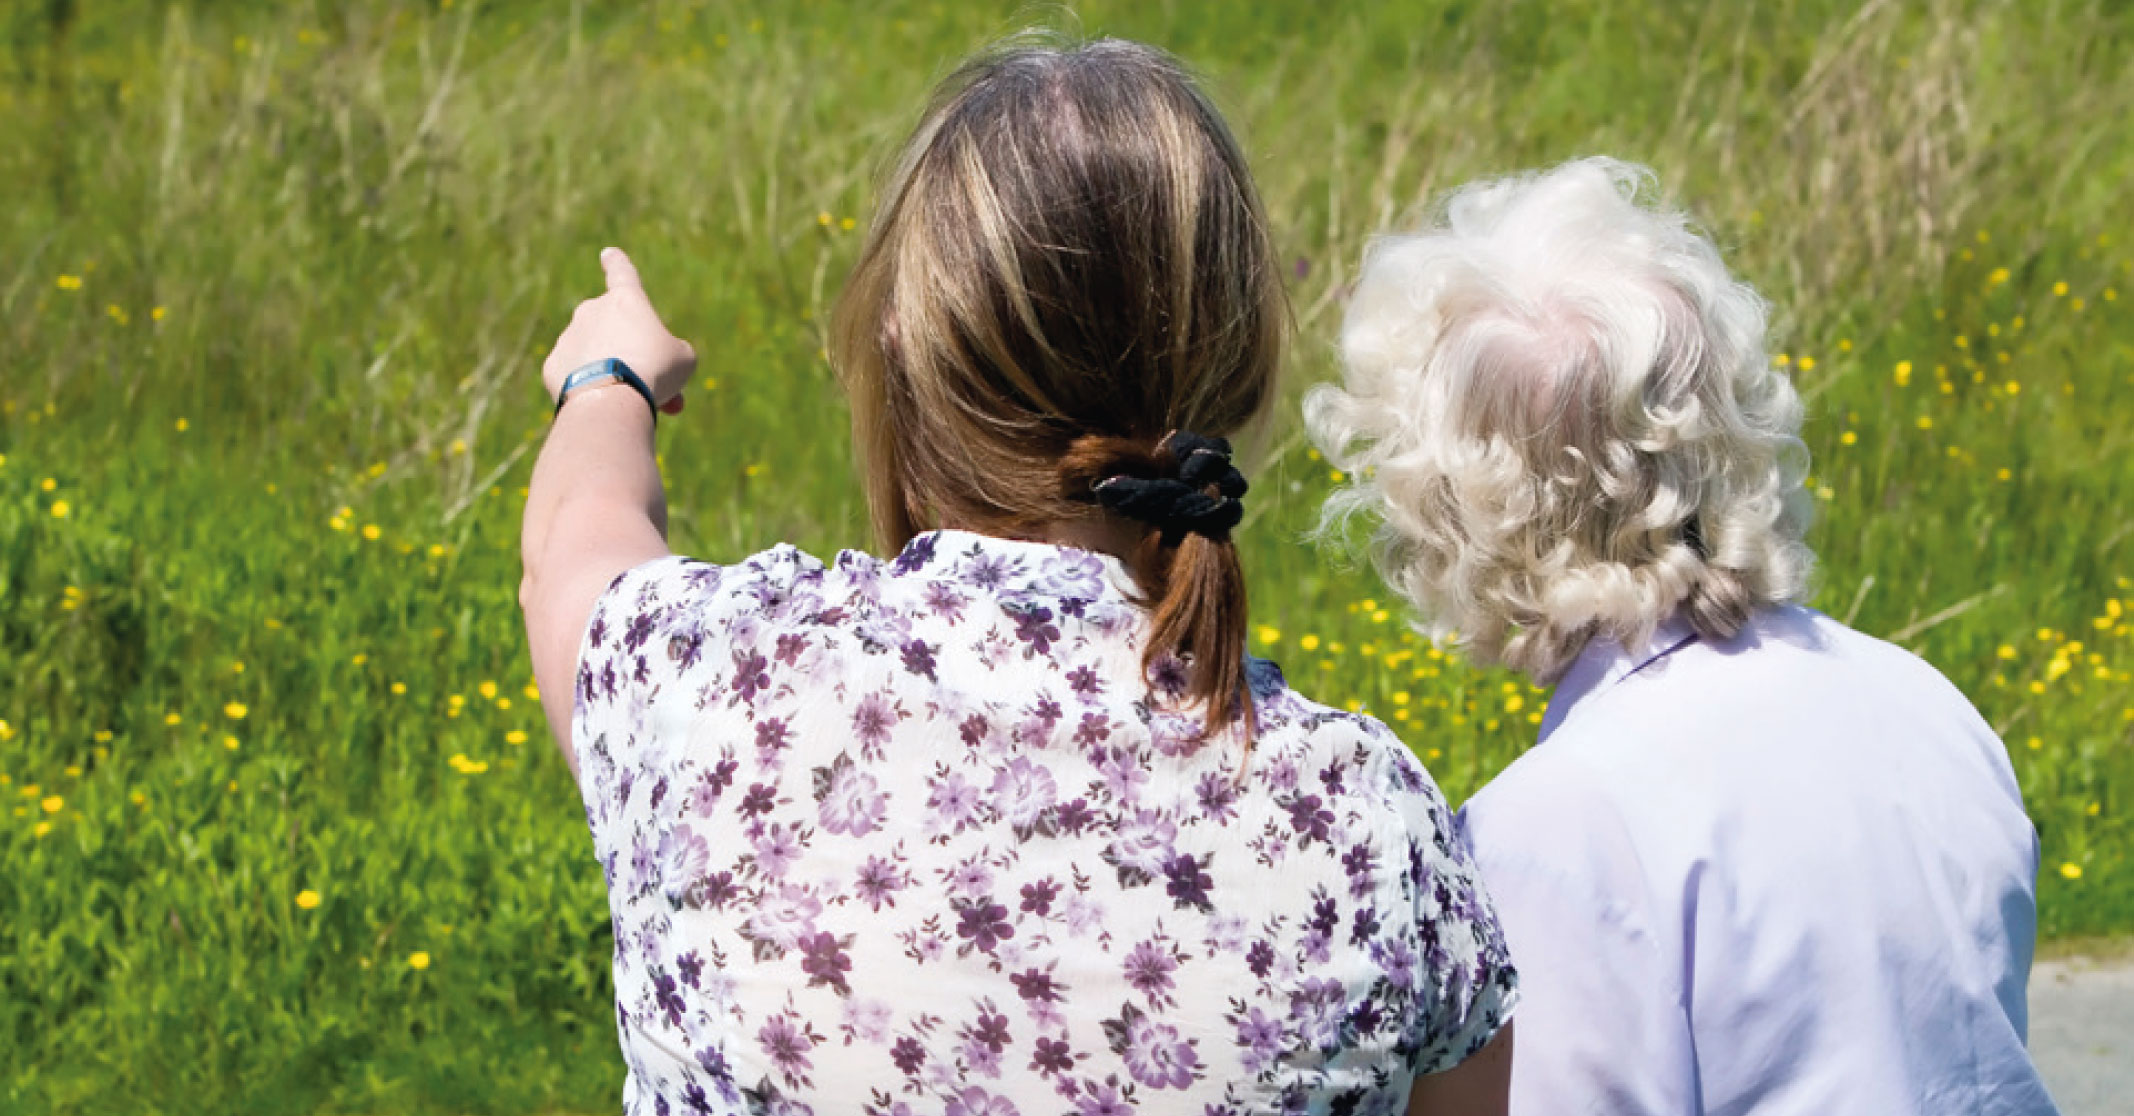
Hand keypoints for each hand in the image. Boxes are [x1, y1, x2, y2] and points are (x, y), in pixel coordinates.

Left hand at [542, 247, 694, 415]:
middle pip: (615, 332)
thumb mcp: (683, 360)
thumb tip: (657, 364)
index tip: (608, 254)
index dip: (617, 263)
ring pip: (596, 357)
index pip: (622, 273)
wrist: (611, 399)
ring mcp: (568, 337)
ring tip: (633, 403)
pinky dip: (590, 389)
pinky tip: (604, 405)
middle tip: (656, 385)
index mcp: (626, 301)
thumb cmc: (654, 370)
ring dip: (616, 376)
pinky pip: (575, 375)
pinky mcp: (552, 366)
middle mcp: (592, 311)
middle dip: (635, 356)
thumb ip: (672, 353)